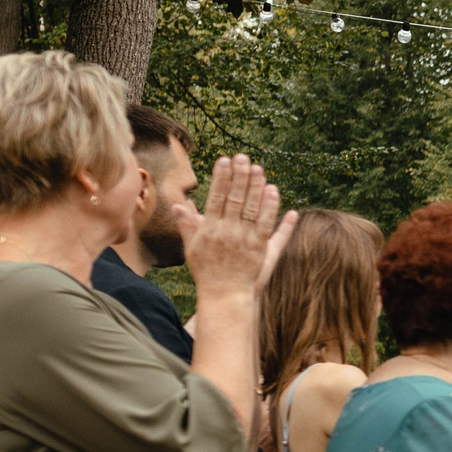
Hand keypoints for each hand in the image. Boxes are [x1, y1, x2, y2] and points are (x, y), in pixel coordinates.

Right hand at [178, 154, 293, 296]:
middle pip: (234, 199)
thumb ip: (188, 225)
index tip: (224, 160)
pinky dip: (270, 208)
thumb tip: (178, 206)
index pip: (215, 197)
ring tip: (259, 169)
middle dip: (239, 177)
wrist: (224, 294)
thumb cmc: (206, 270)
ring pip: (251, 208)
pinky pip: (266, 224)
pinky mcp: (259, 248)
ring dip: (255, 187)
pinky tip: (273, 191)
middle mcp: (226, 232)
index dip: (221, 178)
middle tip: (244, 157)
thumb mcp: (192, 247)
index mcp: (209, 229)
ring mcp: (244, 240)